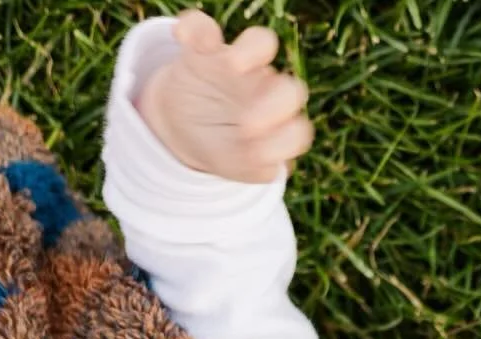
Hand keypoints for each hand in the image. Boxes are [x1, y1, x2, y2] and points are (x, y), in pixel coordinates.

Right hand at [135, 11, 312, 182]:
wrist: (187, 129)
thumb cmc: (223, 148)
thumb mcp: (238, 166)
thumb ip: (258, 167)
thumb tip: (273, 168)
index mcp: (280, 126)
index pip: (298, 131)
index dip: (285, 142)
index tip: (257, 154)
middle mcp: (267, 92)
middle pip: (289, 88)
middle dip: (275, 107)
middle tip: (247, 126)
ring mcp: (238, 67)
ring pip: (261, 44)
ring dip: (252, 53)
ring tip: (234, 66)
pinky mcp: (204, 50)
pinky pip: (204, 27)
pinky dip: (194, 28)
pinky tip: (182, 40)